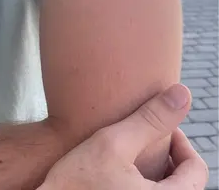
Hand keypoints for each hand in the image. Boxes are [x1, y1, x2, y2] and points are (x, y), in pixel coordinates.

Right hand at [40, 84, 208, 189]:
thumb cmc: (76, 184)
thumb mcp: (113, 143)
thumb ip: (150, 119)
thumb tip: (182, 94)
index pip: (197, 169)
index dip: (178, 140)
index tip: (154, 128)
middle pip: (184, 182)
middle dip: (166, 157)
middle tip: (138, 140)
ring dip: (154, 173)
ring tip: (127, 157)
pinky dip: (141, 187)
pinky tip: (117, 179)